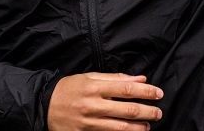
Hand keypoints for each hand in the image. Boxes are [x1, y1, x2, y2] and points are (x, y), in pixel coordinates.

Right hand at [48, 72, 163, 130]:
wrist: (44, 106)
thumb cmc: (69, 89)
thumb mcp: (89, 77)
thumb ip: (115, 78)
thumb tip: (140, 79)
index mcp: (95, 87)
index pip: (127, 89)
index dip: (146, 92)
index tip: (158, 93)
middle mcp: (93, 105)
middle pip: (128, 110)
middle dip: (148, 111)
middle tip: (158, 112)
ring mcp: (90, 122)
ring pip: (122, 128)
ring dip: (139, 127)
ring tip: (148, 125)